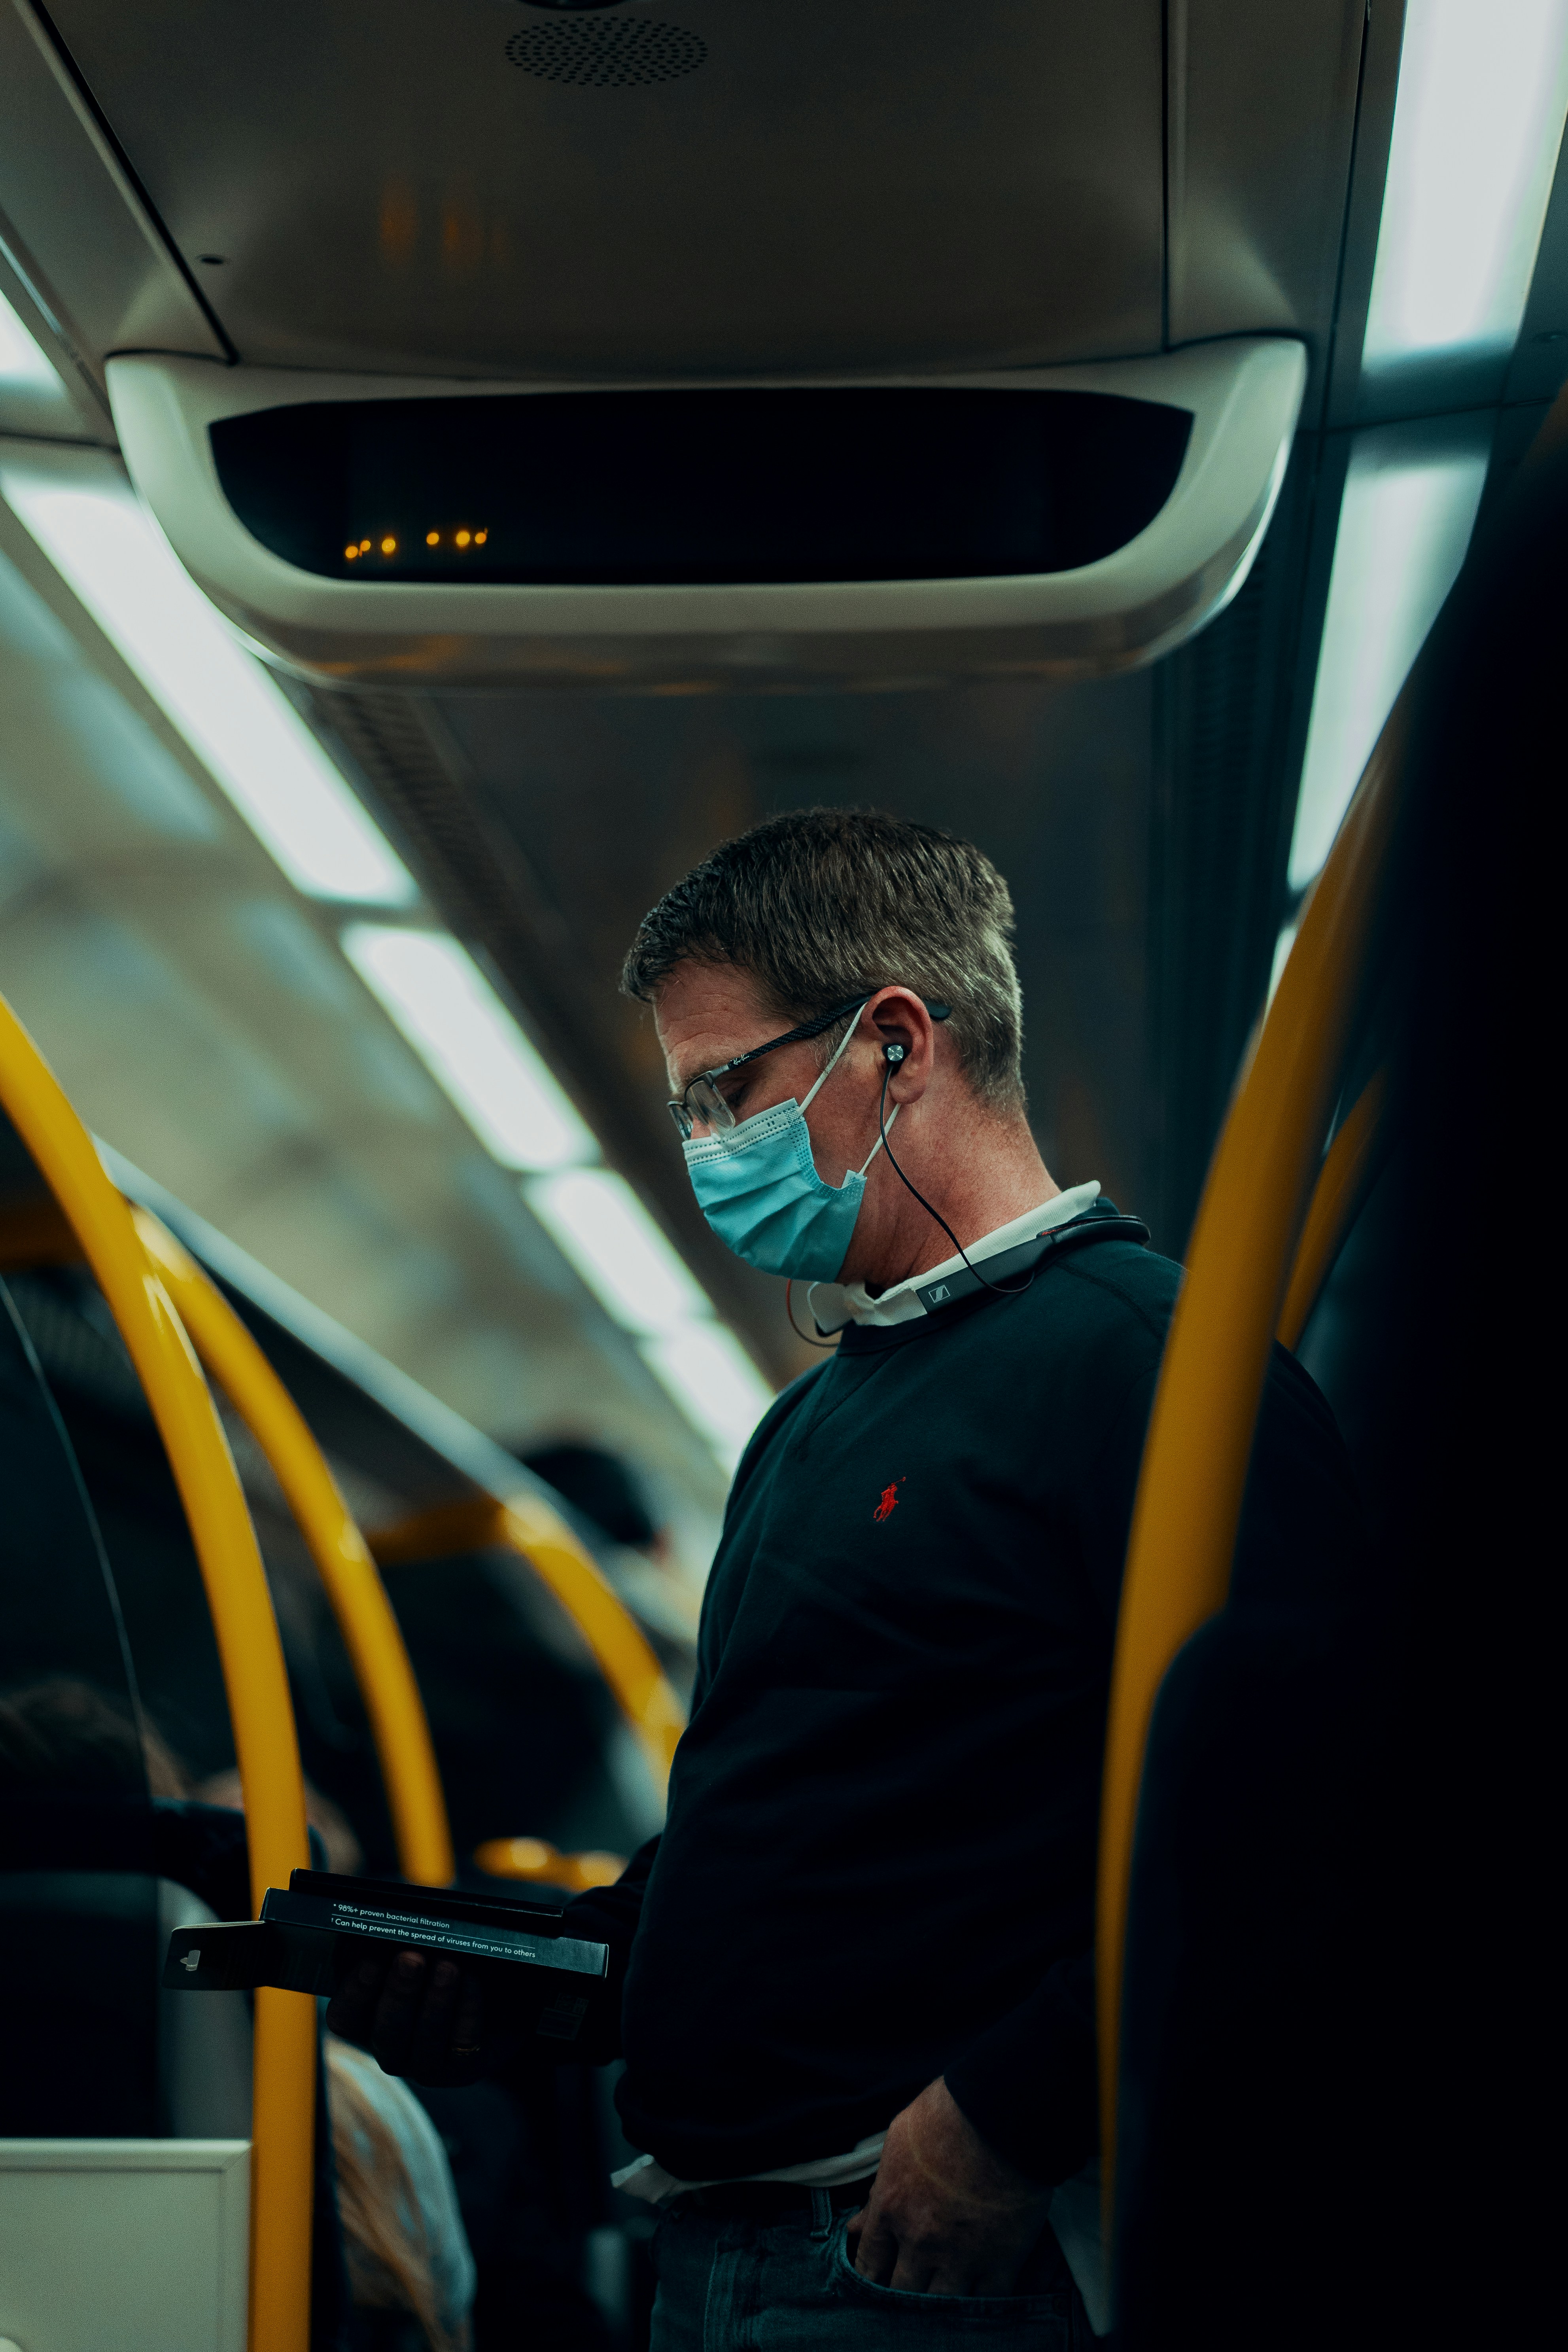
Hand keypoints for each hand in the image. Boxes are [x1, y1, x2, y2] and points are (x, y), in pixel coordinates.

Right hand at [325, 1948, 492, 2086]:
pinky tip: (473, 1981)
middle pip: (387, 2030)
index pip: (345, 2017)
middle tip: (411, 1958)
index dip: (354, 1992)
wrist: (493, 2003)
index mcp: (367, 2021)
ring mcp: (425, 2065)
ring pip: (425, 2039)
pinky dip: (468, 2009)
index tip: (371, 1960)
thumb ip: (400, 1946)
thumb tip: (397, 1925)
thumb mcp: (418, 1955)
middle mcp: (391, 2050)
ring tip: (448, 1966)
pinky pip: (463, 2043)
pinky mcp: (461, 2069)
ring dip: (436, 2000)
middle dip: (400, 1992)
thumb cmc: (441, 1966)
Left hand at [846, 2077, 1053, 2295]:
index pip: (869, 2262)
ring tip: (944, 2292)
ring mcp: (962, 2254)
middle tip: (910, 2287)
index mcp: (892, 2209)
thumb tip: (854, 2225)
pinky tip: (981, 2294)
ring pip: (941, 2303)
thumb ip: (878, 2191)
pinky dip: (983, 2300)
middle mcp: (921, 2240)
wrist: (999, 2112)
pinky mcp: (1002, 2258)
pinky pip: (988, 2300)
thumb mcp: (898, 2143)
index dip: (871, 2276)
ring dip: (940, 2301)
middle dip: (902, 2292)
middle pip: (902, 2291)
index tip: (877, 2279)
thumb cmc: (946, 2115)